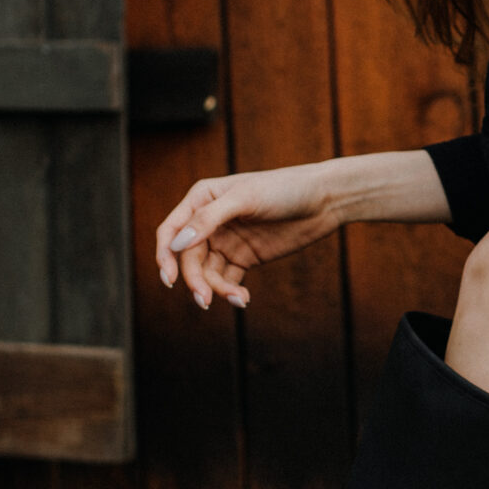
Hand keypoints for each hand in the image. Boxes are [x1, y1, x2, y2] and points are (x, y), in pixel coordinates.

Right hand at [154, 162, 338, 309]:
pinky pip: (228, 281)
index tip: (169, 279)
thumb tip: (177, 245)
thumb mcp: (245, 199)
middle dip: (195, 280)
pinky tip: (243, 299)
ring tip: (237, 299)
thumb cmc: (284, 189)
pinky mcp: (245, 258)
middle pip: (188, 258)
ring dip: (216, 289)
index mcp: (201, 199)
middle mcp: (209, 221)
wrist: (324, 200)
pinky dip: (231, 292)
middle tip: (206, 299)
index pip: (171, 231)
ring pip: (207, 273)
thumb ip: (209, 219)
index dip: (165, 255)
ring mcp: (227, 241)